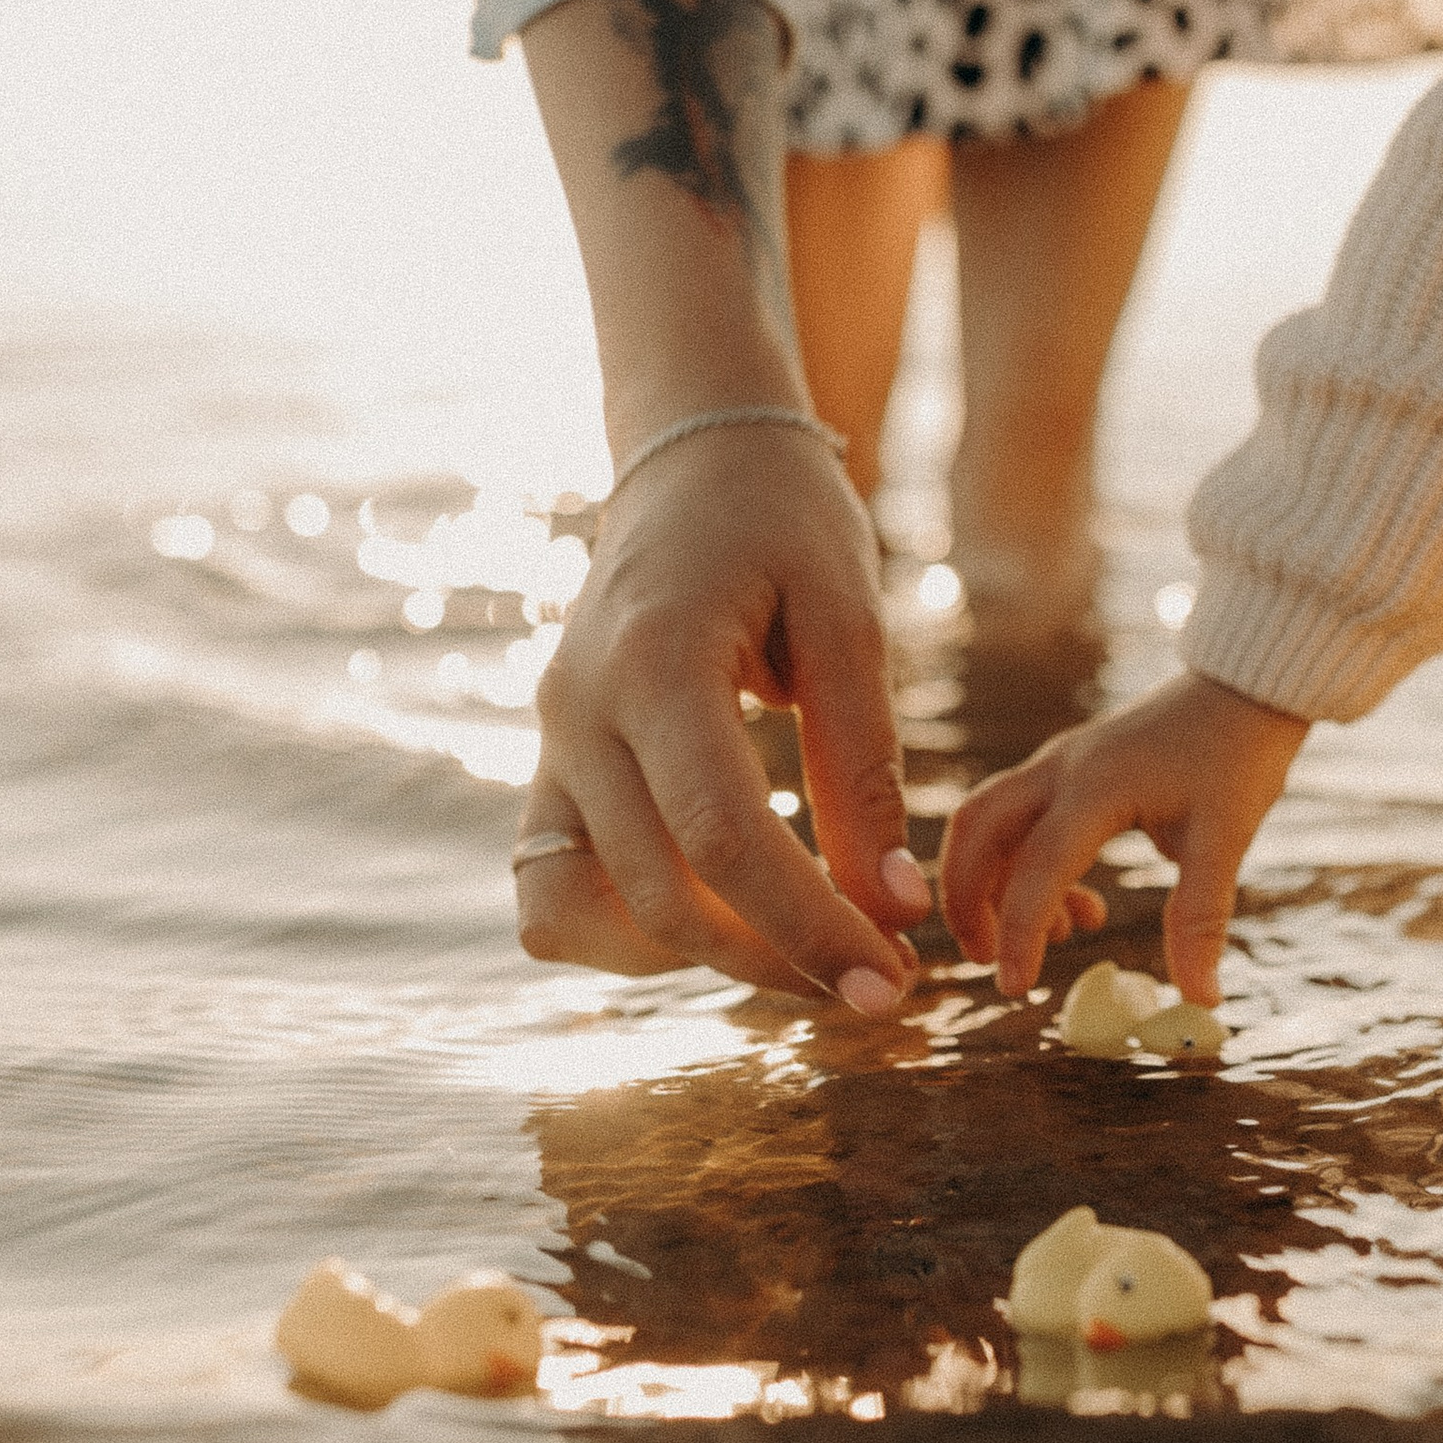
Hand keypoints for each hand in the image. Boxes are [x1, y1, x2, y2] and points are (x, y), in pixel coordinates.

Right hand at [515, 427, 928, 1004]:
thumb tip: (892, 906)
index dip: (807, 927)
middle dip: (773, 962)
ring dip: (695, 958)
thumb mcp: (849, 620)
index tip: (891, 980)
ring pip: (583, 913)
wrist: (693, 457)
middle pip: (658, 897)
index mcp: (653, 664)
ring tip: (807, 947)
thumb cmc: (784, 521)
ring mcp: (549, 746)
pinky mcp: (551, 768)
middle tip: (879, 985)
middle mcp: (577, 715)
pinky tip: (728, 913)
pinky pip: (556, 891)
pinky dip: (633, 930)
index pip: (721, 838)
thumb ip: (865, 766)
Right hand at [940, 669, 1308, 1004]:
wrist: (1243, 687)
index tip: (1014, 987)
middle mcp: (1061, 768)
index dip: (1018, 931)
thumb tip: (1202, 1001)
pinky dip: (1025, 869)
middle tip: (989, 961)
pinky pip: (1018, 819)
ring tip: (1050, 938)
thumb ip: (1202, 920)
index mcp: (1096, 785)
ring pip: (987, 822)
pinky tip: (1080, 909)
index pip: (1036, 866)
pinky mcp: (1066, 768)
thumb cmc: (1238, 756)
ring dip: (991, 883)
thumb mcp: (1225, 840)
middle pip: (976, 830)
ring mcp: (1058, 763)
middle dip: (967, 900)